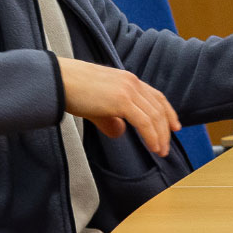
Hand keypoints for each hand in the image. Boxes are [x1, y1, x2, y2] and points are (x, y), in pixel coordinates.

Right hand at [59, 58, 178, 156]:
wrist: (58, 80)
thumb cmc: (73, 91)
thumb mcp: (97, 105)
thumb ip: (110, 118)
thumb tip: (120, 132)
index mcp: (129, 80)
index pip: (156, 97)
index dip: (168, 113)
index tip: (175, 127)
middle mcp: (132, 83)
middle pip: (158, 108)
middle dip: (165, 130)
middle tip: (166, 147)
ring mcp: (128, 90)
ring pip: (154, 116)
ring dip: (160, 136)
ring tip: (161, 151)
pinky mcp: (121, 100)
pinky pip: (144, 121)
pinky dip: (152, 136)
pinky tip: (153, 147)